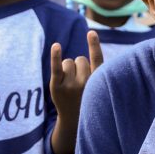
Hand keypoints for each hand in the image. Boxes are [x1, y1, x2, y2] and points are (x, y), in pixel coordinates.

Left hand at [49, 30, 101, 153]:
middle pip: (80, 59)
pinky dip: (56, 55)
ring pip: (68, 62)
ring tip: (70, 86)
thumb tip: (91, 39)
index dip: (93, 44)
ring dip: (68, 69)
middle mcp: (85, 83)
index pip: (97, 59)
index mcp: (98, 82)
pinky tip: (56, 45)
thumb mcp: (98, 86)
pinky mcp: (56, 87)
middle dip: (79, 67)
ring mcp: (70, 85)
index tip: (91, 32)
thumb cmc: (88, 98)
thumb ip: (96, 68)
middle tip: (80, 84)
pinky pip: (56, 67)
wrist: (74, 121)